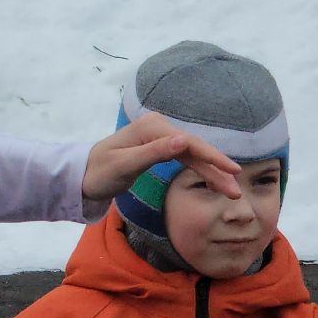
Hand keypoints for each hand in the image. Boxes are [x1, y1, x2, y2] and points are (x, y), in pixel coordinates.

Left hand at [81, 110, 241, 201]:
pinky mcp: (158, 147)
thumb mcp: (125, 165)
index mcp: (151, 128)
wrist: (82, 176)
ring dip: (212, 172)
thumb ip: (154, 153)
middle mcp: (158, 127)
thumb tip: (183, 140)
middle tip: (235, 190)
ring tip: (230, 189)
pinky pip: (185, 158)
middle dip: (217, 169)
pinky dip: (200, 169)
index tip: (233, 171)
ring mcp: (159, 137)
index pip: (189, 144)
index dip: (213, 158)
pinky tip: (214, 179)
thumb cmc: (99, 172)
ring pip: (193, 155)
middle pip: (194, 149)